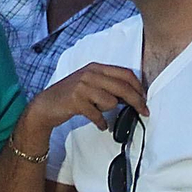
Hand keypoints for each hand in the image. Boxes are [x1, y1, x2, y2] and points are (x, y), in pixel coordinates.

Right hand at [26, 62, 147, 131]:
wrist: (46, 105)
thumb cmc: (71, 95)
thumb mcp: (90, 83)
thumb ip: (108, 85)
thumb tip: (131, 96)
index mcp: (96, 67)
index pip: (125, 73)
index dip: (138, 87)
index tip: (144, 99)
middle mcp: (90, 74)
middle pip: (123, 87)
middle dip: (137, 101)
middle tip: (144, 111)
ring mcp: (82, 86)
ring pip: (110, 102)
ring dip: (108, 111)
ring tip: (99, 112)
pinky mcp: (76, 101)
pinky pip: (97, 115)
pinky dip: (101, 122)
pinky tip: (99, 124)